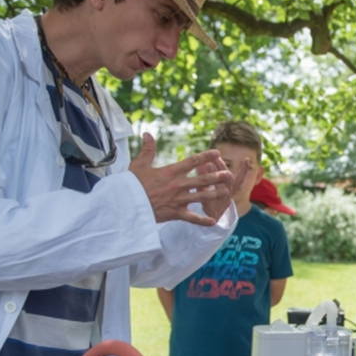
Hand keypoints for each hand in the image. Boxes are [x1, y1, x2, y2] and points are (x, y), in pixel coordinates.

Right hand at [130, 133, 248, 226]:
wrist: (126, 204)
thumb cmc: (132, 184)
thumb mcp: (139, 164)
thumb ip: (147, 149)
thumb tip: (147, 134)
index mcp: (171, 172)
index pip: (192, 161)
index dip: (206, 156)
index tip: (217, 153)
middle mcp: (178, 185)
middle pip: (202, 179)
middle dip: (217, 176)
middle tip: (229, 174)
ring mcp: (178, 200)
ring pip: (201, 197)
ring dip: (215, 194)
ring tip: (226, 192)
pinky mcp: (175, 213)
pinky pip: (192, 218)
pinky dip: (203, 221)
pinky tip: (213, 222)